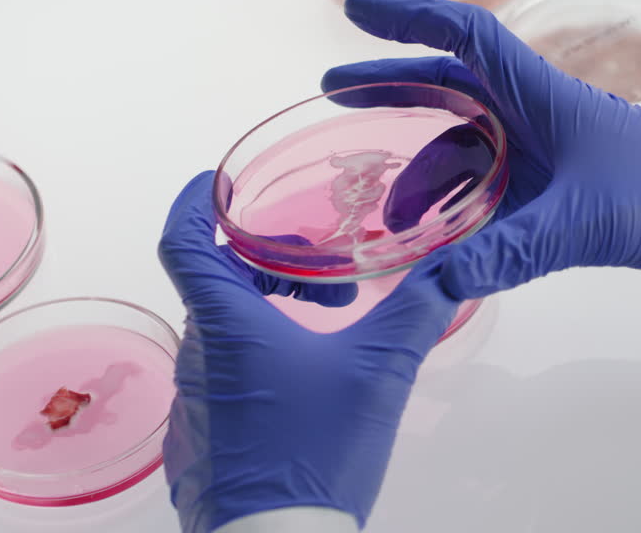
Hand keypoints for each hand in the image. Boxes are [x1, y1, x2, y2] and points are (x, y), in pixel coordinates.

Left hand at [158, 172, 457, 531]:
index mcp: (227, 326)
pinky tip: (300, 396)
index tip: (217, 188)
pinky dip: (254, 367)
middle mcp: (196, 358)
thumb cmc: (318, 452)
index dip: (194, 204)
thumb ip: (417, 309)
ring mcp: (188, 407)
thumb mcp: (380, 373)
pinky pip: (218, 384)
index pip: (184, 241)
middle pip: (216, 287)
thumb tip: (456, 266)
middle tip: (326, 286)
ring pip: (220, 337)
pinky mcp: (193, 447)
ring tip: (326, 342)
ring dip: (267, 321)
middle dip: (270, 272)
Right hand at [323, 0, 640, 297]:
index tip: (355, 10)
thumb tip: (432, 283)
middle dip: (395, 87)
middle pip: (452, 87)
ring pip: (468, 149)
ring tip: (383, 213)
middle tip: (336, 94)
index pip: (467, 38)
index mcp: (545, 96)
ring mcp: (549, 152)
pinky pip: (492, 189)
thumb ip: (509, 252)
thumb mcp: (584, 222)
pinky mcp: (560, 189)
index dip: (409, 19)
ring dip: (424, 174)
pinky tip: (434, 238)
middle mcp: (540, 114)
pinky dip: (459, 209)